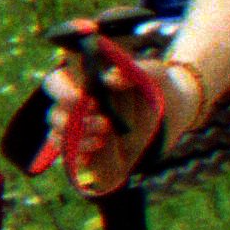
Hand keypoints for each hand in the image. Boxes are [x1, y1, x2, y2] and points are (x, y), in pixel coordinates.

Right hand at [39, 45, 175, 196]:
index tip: (82, 98)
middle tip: (104, 123)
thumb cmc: (159, 84)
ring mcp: (79, 129)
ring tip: (102, 141)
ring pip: (59, 136)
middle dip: (72, 121)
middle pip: (54, 113)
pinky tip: (89, 158)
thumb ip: (137, 70)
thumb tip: (109, 79)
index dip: (63, 91)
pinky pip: (70, 156)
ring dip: (77, 140)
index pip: (55, 83)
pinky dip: (76, 157)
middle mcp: (76, 105)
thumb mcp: (156, 72)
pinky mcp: (89, 149)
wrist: (174, 108)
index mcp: (83, 81)